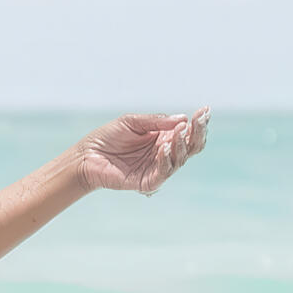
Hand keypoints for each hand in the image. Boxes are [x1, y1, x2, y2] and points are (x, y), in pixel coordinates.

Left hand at [74, 106, 210, 195]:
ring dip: (181, 144)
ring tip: (178, 131)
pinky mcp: (148, 182)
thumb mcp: (133, 122)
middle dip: (197, 133)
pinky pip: (164, 172)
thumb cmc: (108, 137)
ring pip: (180, 159)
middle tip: (198, 121)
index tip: (205, 111)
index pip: (188, 132)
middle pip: (191, 147)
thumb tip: (183, 120)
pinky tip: (165, 147)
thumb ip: (157, 122)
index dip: (199, 123)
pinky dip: (166, 159)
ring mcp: (158, 168)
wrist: (87, 154)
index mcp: (164, 138)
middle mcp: (165, 154)